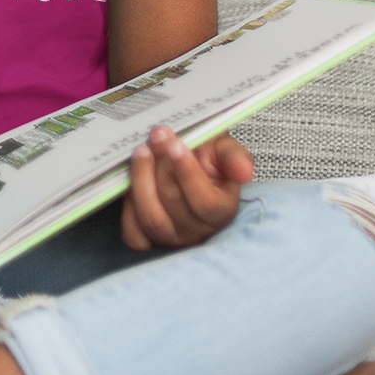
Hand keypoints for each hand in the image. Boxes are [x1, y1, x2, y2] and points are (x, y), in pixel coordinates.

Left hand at [120, 129, 253, 250]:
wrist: (187, 162)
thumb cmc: (208, 159)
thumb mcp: (225, 151)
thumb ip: (235, 158)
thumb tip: (245, 172)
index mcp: (222, 211)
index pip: (205, 202)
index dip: (188, 173)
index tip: (176, 145)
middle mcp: (198, 231)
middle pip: (174, 203)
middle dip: (162, 165)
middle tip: (157, 135)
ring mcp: (172, 238)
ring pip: (152, 218)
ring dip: (142, 180)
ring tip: (141, 152)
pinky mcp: (147, 239)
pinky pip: (134, 233)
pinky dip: (129, 206)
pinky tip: (132, 179)